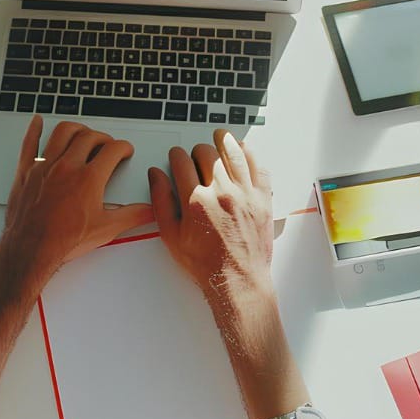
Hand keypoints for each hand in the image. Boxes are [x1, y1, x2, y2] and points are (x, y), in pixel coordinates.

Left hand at [0, 116, 153, 292]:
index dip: (123, 147)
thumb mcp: (105, 230)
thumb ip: (132, 216)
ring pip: (62, 132)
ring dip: (76, 129)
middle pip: (89, 137)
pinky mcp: (26, 171)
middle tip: (107, 145)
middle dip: (103, 137)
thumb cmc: (63, 241)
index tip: (124, 151)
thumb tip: (148, 211)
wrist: (30, 250)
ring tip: (82, 134)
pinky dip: (34, 129)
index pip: (113, 150)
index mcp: (88, 178)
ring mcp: (44, 166)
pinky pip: (30, 143)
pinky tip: (37, 122)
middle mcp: (67, 167)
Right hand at [148, 130, 274, 302]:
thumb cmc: (205, 264)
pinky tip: (243, 150)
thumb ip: (161, 202)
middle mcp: (221, 193)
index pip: (182, 162)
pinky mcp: (262, 199)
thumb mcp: (171, 237)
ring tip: (220, 137)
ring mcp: (245, 194)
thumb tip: (156, 176)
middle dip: (197, 150)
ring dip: (224, 141)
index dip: (176, 155)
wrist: (238, 281)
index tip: (177, 156)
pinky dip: (250, 154)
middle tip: (196, 155)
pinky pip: (258, 166)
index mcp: (196, 201)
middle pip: (206, 153)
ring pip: (233, 153)